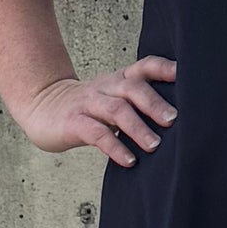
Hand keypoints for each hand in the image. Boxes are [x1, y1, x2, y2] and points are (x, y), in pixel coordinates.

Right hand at [19, 55, 177, 166]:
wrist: (42, 107)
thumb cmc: (88, 108)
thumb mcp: (113, 99)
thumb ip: (138, 103)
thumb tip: (179, 121)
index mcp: (119, 80)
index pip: (144, 67)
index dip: (164, 69)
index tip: (185, 75)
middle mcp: (106, 88)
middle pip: (133, 88)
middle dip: (154, 103)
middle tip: (173, 120)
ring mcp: (89, 104)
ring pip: (116, 110)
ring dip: (138, 128)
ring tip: (154, 145)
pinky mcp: (74, 123)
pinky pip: (97, 133)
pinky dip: (115, 147)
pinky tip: (129, 160)